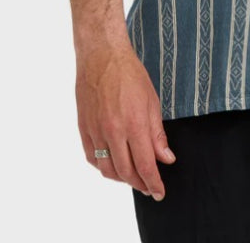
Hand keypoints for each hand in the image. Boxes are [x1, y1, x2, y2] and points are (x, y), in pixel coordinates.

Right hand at [75, 44, 175, 199]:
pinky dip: (104, 167)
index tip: (160, 192)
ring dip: (121, 179)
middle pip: (126, 172)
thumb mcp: (152, 101)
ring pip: (107, 170)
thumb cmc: (130, 74)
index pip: (146, 165)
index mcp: (133, 124)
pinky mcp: (83, 128)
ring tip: (133, 178)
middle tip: (149, 187)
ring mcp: (95, 131)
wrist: (102, 56)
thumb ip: (157, 134)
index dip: (154, 183)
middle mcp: (113, 131)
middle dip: (140, 184)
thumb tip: (166, 158)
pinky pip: (92, 158)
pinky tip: (113, 164)